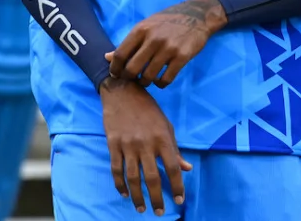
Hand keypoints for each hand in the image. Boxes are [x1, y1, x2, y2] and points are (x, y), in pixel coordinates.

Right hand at [99, 77, 190, 214]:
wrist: (122, 91)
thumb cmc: (148, 109)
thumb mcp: (166, 126)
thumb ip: (175, 149)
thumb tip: (187, 168)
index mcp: (162, 138)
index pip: (173, 168)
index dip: (178, 186)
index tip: (180, 200)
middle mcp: (146, 143)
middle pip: (153, 178)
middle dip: (157, 198)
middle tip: (159, 212)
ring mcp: (128, 144)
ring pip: (133, 177)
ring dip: (137, 196)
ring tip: (141, 208)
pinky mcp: (113, 144)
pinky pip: (116, 169)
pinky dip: (119, 183)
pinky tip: (124, 193)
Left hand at [106, 0, 226, 87]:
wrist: (196, 15)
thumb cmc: (167, 21)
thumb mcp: (146, 26)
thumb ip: (129, 42)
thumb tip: (107, 57)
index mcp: (141, 29)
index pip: (121, 54)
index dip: (115, 68)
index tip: (116, 74)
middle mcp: (153, 39)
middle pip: (132, 68)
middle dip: (129, 78)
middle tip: (132, 79)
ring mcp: (168, 48)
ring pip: (149, 76)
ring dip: (145, 82)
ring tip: (147, 80)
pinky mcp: (182, 57)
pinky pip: (166, 78)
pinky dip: (161, 84)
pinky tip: (160, 80)